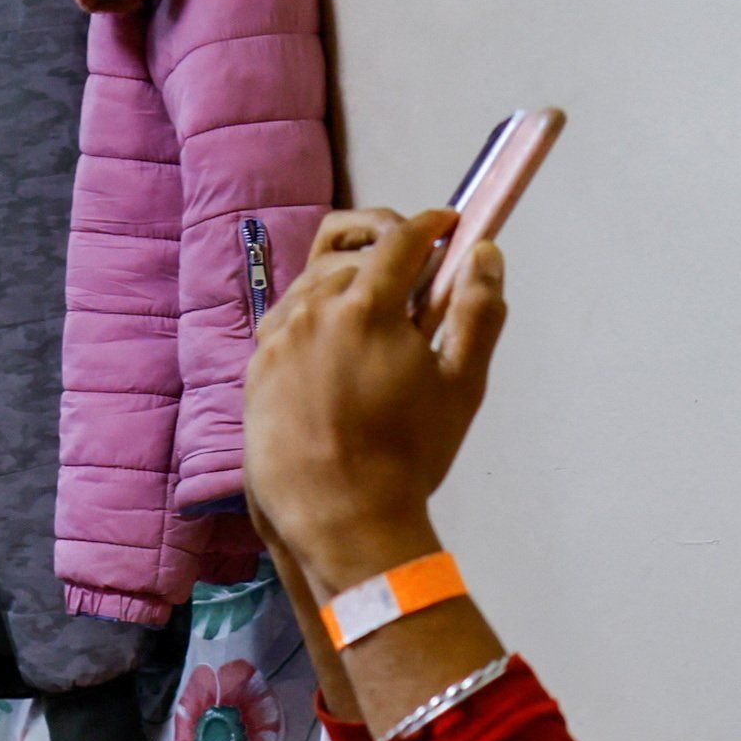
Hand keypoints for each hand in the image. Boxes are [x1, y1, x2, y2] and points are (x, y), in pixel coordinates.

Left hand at [243, 203, 507, 584]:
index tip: (448, 223)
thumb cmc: (408, 456)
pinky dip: (313, 317)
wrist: (338, 517)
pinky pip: (285, 320)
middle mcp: (314, 311)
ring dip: (347, 284)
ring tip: (376, 317)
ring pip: (313, 283)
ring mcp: (278, 338)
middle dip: (388, 258)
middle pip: (354, 257)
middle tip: (418, 285)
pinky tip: (334, 347)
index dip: (429, 225)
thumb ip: (478, 311)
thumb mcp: (461, 385)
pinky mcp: (255, 367)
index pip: (400, 241)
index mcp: (366, 307)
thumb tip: (485, 253)